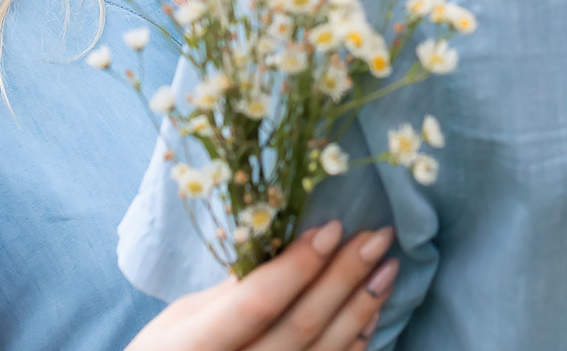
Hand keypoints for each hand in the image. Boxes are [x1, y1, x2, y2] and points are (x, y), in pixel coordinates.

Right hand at [126, 221, 398, 350]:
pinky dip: (355, 342)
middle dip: (343, 278)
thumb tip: (285, 248)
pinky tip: (370, 312)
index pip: (256, 303)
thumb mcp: (180, 319)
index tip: (331, 228)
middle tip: (377, 237)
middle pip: (300, 327)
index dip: (297, 266)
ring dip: (360, 308)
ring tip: (386, 268)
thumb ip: (229, 291)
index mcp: (194, 347)